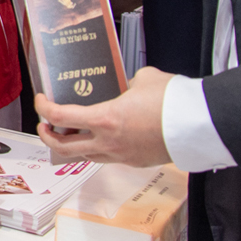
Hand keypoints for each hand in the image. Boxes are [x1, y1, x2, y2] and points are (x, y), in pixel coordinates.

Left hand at [35, 66, 173, 166]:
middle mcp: (109, 142)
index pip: (61, 117)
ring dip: (73, 145)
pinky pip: (107, 158)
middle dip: (48, 136)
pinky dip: (97, 148)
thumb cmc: (173, 101)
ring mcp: (122, 155)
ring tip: (71, 131)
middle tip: (46, 124)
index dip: (44, 108)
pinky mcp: (135, 162)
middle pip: (64, 147)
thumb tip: (127, 87)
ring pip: (85, 156)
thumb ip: (127, 83)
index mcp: (105, 119)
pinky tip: (101, 136)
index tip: (42, 101)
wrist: (199, 124)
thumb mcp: (144, 78)